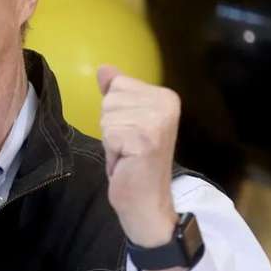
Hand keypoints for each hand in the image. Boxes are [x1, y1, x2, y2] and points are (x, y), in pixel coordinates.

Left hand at [96, 65, 179, 246]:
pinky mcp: (146, 138)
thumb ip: (117, 93)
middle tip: (128, 147)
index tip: (130, 134)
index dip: (116, 113)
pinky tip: (127, 161)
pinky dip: (111, 151)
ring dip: (111, 140)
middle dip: (111, 126)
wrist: (147, 201)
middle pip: (110, 99)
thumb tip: (104, 68)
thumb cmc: (134, 163)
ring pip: (107, 116)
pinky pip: (109, 133)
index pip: (118, 85)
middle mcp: (166, 104)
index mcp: (166, 96)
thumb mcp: (126, 121)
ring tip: (128, 154)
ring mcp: (158, 121)